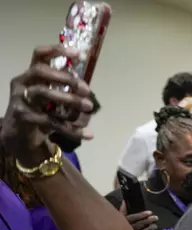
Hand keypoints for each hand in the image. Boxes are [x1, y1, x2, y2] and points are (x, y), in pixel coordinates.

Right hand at [1, 45, 93, 165]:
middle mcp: (22, 82)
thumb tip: (86, 88)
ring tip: (89, 106)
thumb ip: (64, 88)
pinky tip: (88, 134)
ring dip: (69, 100)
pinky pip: (50, 121)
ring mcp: (20, 98)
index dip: (57, 51)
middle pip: (41, 72)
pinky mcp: (23, 116)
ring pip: (44, 93)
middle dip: (66, 78)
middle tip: (86, 89)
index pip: (39, 54)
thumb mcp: (51, 96)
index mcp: (31, 73)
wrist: (21, 134)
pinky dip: (72, 129)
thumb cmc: (40, 110)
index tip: (79, 54)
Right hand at [120, 202, 157, 229]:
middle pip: (139, 224)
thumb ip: (123, 210)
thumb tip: (124, 201)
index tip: (150, 212)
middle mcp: (127, 229)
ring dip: (149, 229)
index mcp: (124, 221)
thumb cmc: (117, 225)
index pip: (134, 217)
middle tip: (156, 217)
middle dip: (148, 221)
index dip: (142, 215)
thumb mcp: (119, 217)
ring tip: (155, 225)